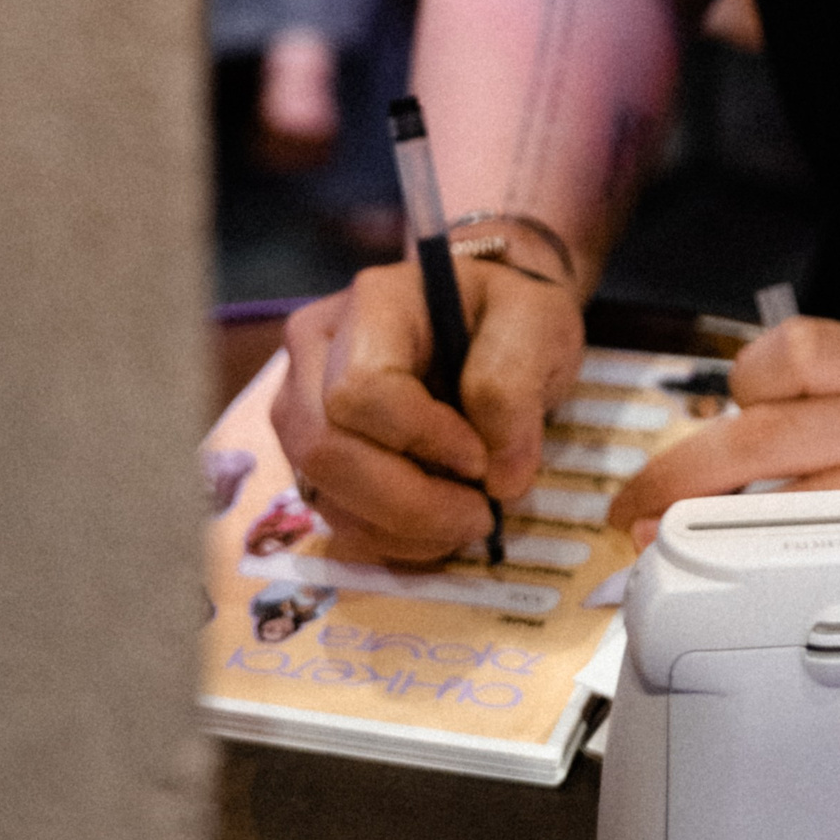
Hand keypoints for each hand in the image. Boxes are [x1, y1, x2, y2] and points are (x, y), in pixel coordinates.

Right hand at [271, 259, 583, 561]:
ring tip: (466, 519)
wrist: (492, 319)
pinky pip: (332, 513)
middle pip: (325, 449)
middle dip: (406, 503)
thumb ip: (514, 385)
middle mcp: (317, 349)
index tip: (482, 460)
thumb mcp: (537, 323)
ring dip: (400, 528)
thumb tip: (498, 478)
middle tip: (480, 516)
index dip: (420, 440)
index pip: (361, 389)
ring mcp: (302, 403)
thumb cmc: (510, 313)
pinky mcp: (310, 452)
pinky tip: (437, 525)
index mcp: (373, 303)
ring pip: (323, 491)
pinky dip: (388, 537)